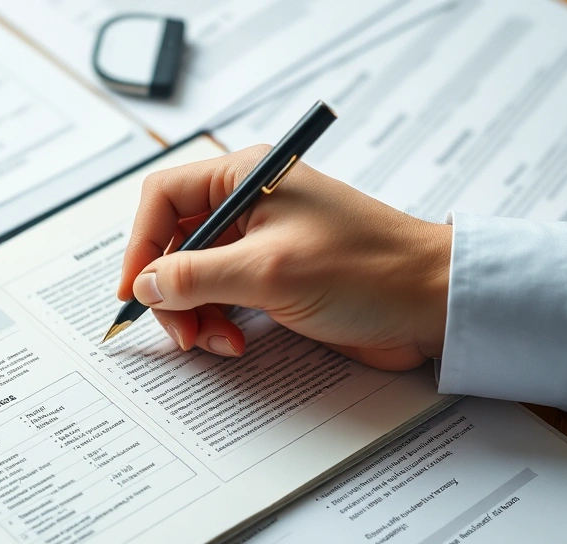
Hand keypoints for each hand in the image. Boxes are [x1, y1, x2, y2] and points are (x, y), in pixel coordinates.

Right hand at [117, 145, 451, 370]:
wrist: (432, 304)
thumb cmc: (367, 270)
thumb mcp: (269, 270)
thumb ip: (195, 275)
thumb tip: (143, 284)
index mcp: (245, 178)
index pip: (163, 199)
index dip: (140, 245)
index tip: (134, 291)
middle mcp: (247, 204)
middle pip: (174, 243)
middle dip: (170, 290)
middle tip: (181, 331)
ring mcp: (260, 243)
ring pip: (194, 277)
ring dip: (195, 314)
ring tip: (218, 342)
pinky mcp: (273, 277)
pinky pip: (222, 298)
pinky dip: (219, 323)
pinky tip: (236, 342)